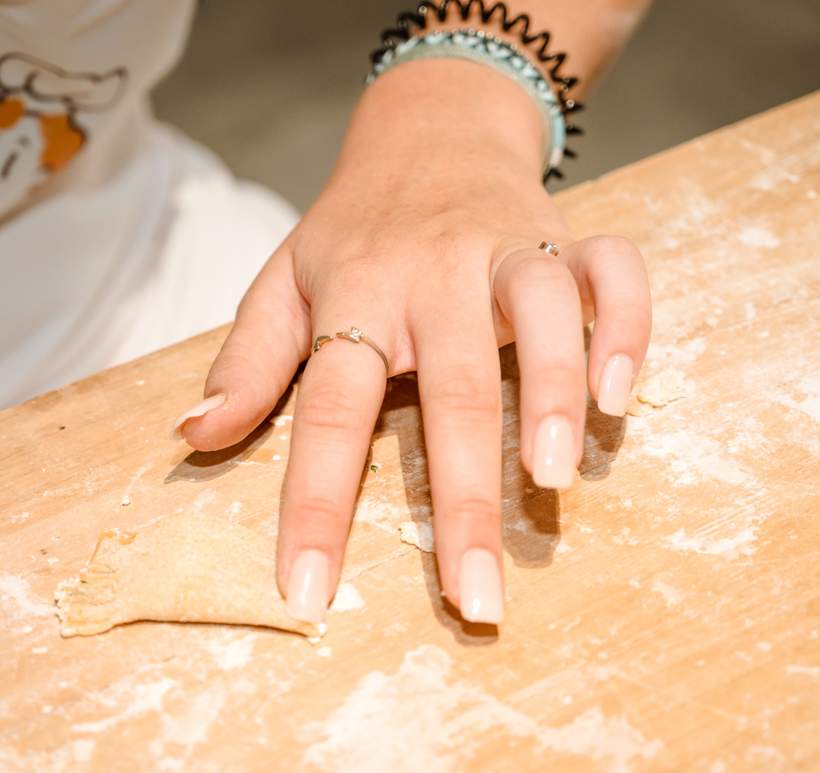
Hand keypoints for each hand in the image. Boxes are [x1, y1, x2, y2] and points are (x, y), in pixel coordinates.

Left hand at [173, 60, 650, 624]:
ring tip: (553, 479)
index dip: (315, 503)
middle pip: (452, 387)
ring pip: (542, 314)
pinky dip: (626, 326)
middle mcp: (434, 273)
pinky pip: (615, 271)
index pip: (329, 409)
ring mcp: (507, 250)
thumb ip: (249, 360)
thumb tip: (193, 437)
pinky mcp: (568, 237)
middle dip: (466, 499)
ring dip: (552, 393)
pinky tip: (617, 395)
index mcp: (356, 292)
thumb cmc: (354, 229)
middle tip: (477, 596)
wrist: (430, 129)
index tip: (310, 594)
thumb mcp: (283, 282)